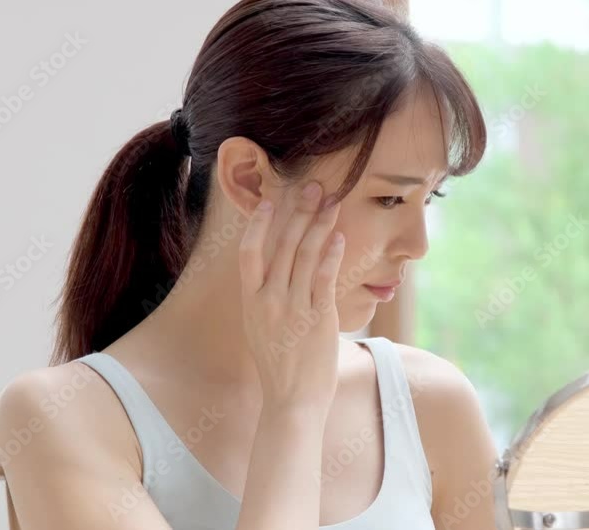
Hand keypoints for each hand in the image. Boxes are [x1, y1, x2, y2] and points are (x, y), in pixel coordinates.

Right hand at [238, 180, 344, 417]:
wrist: (291, 401)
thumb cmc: (279, 366)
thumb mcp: (260, 328)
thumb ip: (266, 298)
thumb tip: (279, 270)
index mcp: (251, 302)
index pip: (249, 252)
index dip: (259, 223)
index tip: (271, 200)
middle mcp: (268, 301)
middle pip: (283, 245)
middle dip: (299, 212)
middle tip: (313, 187)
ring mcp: (292, 309)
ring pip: (305, 255)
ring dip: (320, 224)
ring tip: (332, 202)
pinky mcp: (317, 318)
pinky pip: (324, 278)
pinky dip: (331, 255)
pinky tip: (339, 237)